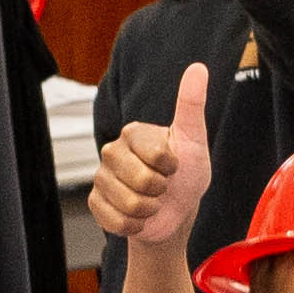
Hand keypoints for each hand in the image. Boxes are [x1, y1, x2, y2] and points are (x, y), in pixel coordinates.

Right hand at [90, 64, 213, 246]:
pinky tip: (137, 216)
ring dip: (149, 210)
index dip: (172, 168)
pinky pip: (115, 220)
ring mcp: (101, 177)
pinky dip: (134, 225)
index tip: (174, 166)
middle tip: (162, 186)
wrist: (174, 212)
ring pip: (129, 203)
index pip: (157, 155)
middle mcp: (112, 150)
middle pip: (141, 181)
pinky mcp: (95, 202)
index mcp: (133, 132)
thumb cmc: (186, 174)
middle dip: (161, 191)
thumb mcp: (194, 139)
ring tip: (151, 201)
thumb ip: (192, 104)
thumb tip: (198, 68)